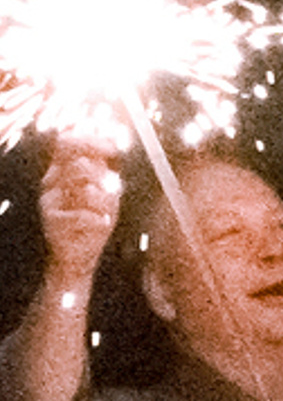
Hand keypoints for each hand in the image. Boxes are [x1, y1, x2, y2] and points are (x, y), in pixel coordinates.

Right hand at [37, 142, 121, 283]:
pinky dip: (98, 220)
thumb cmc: (92, 224)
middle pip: (75, 157)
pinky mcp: (51, 219)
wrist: (76, 259)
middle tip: (112, 181)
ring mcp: (50, 198)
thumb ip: (106, 174)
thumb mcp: (105, 197)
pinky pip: (83, 214)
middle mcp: (53, 180)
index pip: (68, 142)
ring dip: (102, 199)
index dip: (93, 141)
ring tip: (105, 212)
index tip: (114, 150)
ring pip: (83, 185)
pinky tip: (100, 225)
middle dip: (100, 168)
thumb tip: (114, 148)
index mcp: (63, 171)